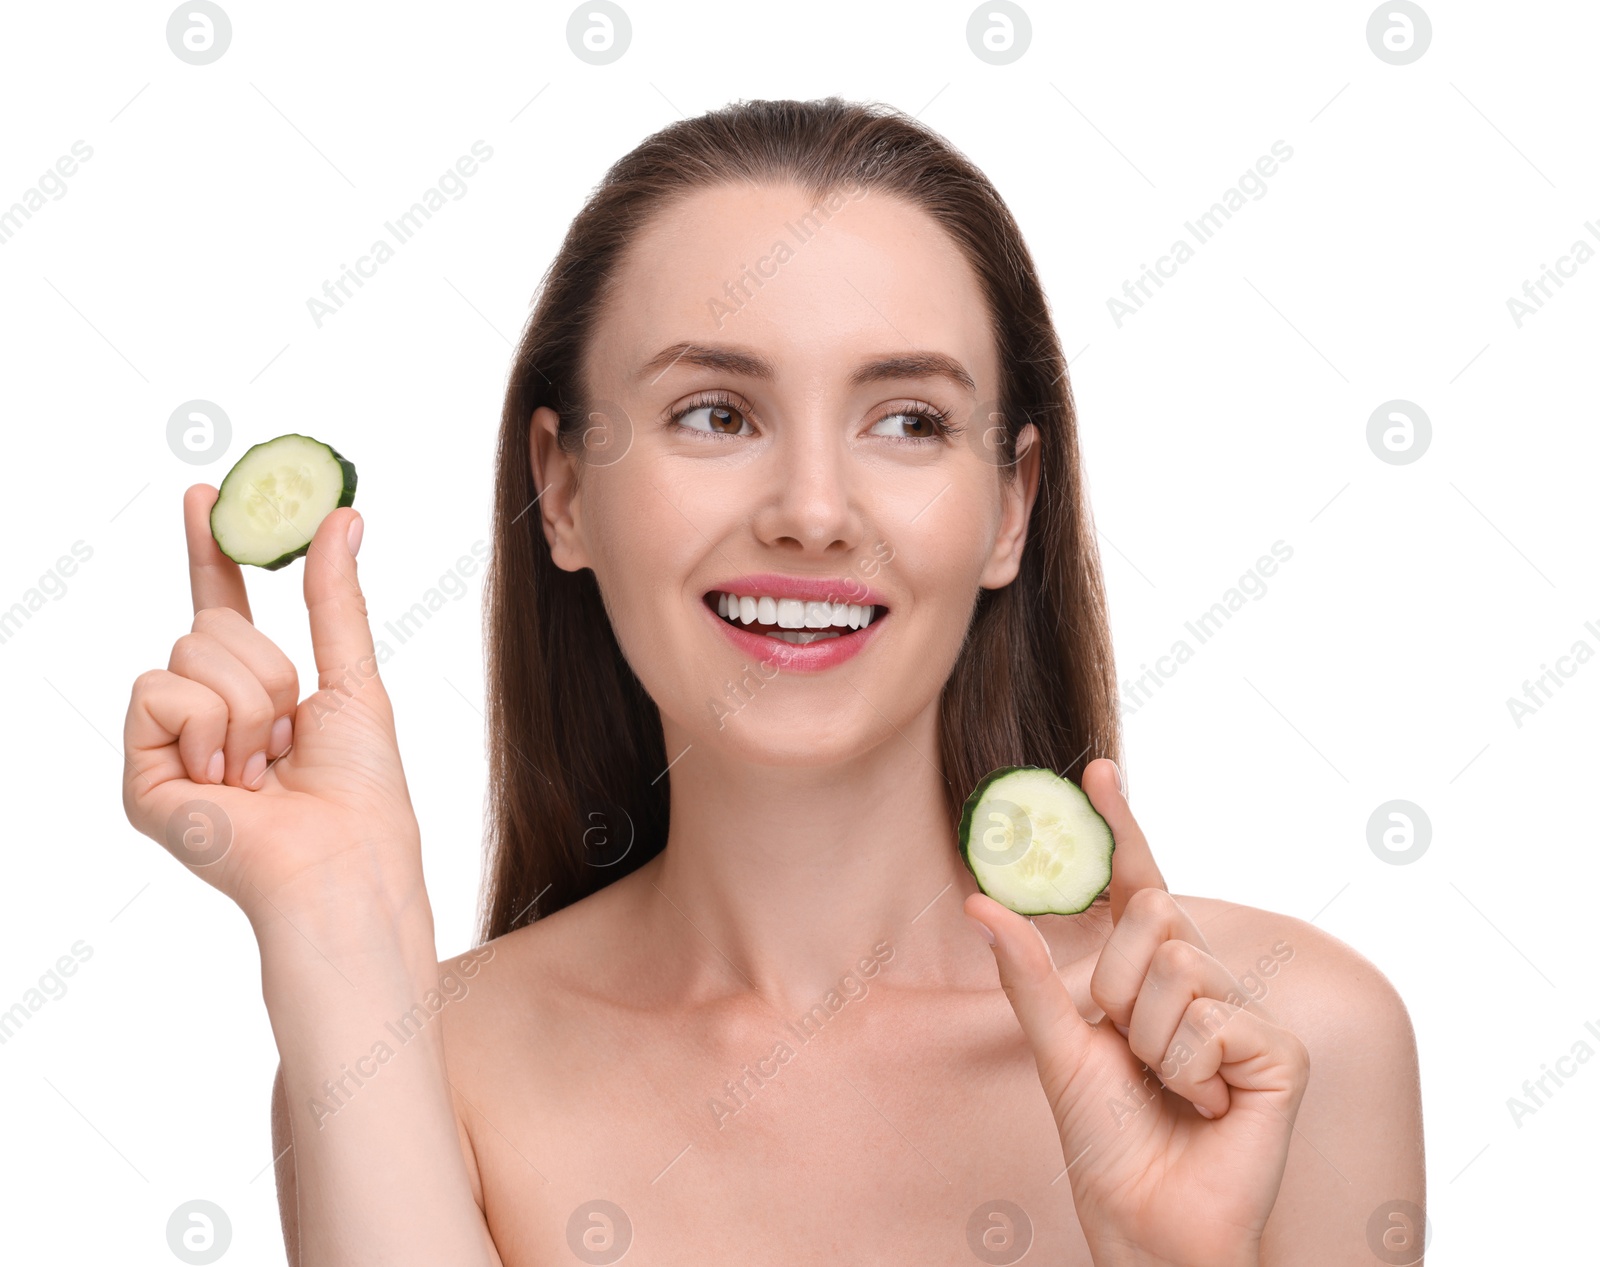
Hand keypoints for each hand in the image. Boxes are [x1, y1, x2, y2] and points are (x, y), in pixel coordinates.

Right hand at [121, 486, 426, 926]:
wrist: (343, 861)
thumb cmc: (362, 791)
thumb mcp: (353, 677)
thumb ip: (334, 597)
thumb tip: (342, 516)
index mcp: (258, 692)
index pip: (223, 606)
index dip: (212, 551)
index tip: (205, 495)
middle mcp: (207, 716)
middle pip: (209, 627)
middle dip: (266, 670)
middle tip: (288, 737)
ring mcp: (170, 747)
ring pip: (187, 652)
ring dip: (247, 703)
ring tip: (263, 768)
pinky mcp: (142, 778)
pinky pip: (155, 692)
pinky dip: (205, 726)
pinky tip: (225, 780)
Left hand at [964, 759, 1308, 1266]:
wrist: (1145, 1216)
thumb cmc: (1106, 1139)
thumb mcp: (1057, 1045)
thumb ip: (1028, 972)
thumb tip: (980, 902)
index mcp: (1151, 976)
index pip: (1137, 884)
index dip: (1120, 825)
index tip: (1096, 770)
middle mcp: (1203, 980)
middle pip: (1153, 913)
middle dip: (1118, 986)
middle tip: (1129, 1050)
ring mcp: (1245, 1011)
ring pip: (1177, 966)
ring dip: (1151, 1039)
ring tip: (1169, 1088)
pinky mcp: (1279, 1049)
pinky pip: (1210, 1018)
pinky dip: (1188, 1072)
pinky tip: (1208, 1108)